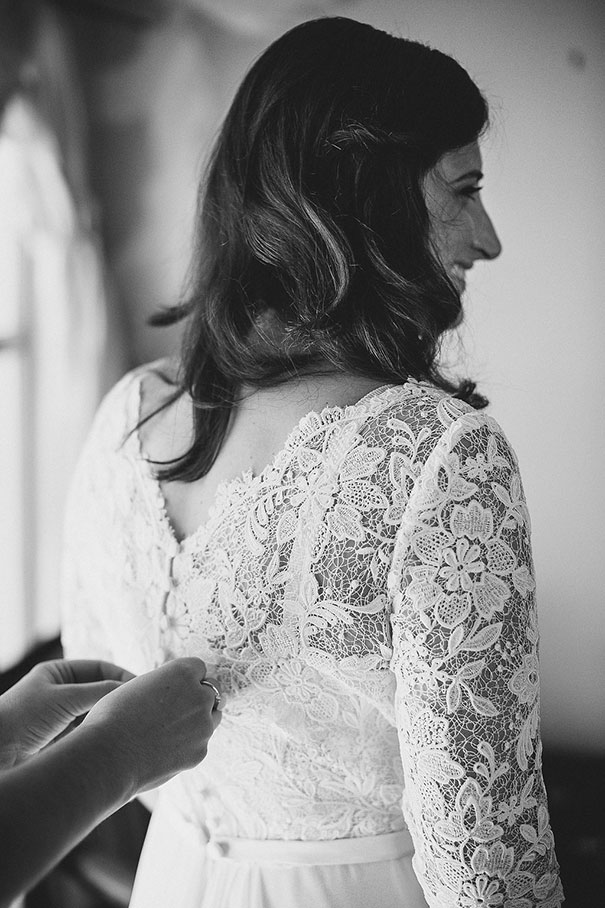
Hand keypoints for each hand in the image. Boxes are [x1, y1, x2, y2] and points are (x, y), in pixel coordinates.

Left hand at [0, 659, 133, 769]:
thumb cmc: (23, 717)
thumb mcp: (65, 697)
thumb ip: (100, 691)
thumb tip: (131, 690)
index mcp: (58, 673)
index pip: (100, 669)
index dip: (121, 676)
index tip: (141, 689)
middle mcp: (60, 693)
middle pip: (99, 692)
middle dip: (118, 699)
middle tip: (141, 709)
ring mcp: (60, 718)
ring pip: (94, 715)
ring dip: (109, 719)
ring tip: (130, 727)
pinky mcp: (60, 742)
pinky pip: (87, 735)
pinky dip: (100, 737)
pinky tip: (113, 742)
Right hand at [81, 657, 221, 795]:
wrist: (108, 756)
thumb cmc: (113, 718)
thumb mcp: (137, 686)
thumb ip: (163, 686)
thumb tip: (174, 692)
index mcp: (183, 673)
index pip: (199, 668)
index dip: (187, 678)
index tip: (175, 688)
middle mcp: (199, 695)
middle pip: (211, 691)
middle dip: (198, 698)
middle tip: (175, 710)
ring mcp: (203, 726)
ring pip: (212, 718)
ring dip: (198, 721)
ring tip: (169, 731)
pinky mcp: (200, 752)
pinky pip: (200, 744)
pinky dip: (188, 746)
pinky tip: (164, 751)